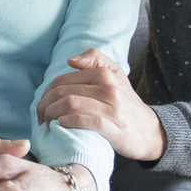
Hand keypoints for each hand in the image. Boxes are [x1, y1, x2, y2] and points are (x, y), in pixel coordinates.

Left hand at [37, 49, 166, 161]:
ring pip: (71, 105)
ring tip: (47, 123)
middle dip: (45, 105)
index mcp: (104, 74)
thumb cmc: (126, 102)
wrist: (151, 131)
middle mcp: (109, 88)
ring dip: (52, 114)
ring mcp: (114, 109)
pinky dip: (69, 122)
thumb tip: (70, 60)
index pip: (63, 80)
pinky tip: (62, 125)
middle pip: (63, 92)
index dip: (45, 93)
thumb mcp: (116, 74)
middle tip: (40, 117)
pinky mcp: (117, 129)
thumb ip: (95, 59)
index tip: (41, 105)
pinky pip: (87, 122)